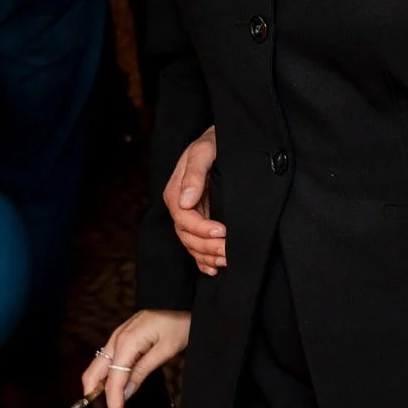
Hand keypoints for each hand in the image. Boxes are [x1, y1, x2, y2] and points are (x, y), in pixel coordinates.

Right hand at [82, 307, 190, 407]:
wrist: (181, 296)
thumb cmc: (179, 320)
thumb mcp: (165, 350)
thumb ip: (142, 371)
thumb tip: (125, 394)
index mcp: (125, 344)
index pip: (113, 384)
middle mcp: (115, 341)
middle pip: (92, 377)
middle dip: (95, 402)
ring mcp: (116, 338)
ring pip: (97, 369)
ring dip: (99, 391)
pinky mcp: (122, 338)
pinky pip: (107, 362)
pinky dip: (106, 379)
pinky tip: (117, 391)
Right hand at [167, 127, 224, 274]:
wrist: (223, 139)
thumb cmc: (214, 141)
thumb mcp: (204, 150)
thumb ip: (195, 173)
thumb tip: (186, 201)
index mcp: (176, 192)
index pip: (184, 218)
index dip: (201, 229)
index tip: (222, 232)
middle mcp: (180, 206)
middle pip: (187, 236)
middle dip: (208, 247)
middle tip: (230, 252)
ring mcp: (190, 216)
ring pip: (192, 245)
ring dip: (208, 256)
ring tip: (227, 261)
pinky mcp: (200, 222)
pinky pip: (196, 247)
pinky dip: (203, 260)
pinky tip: (214, 269)